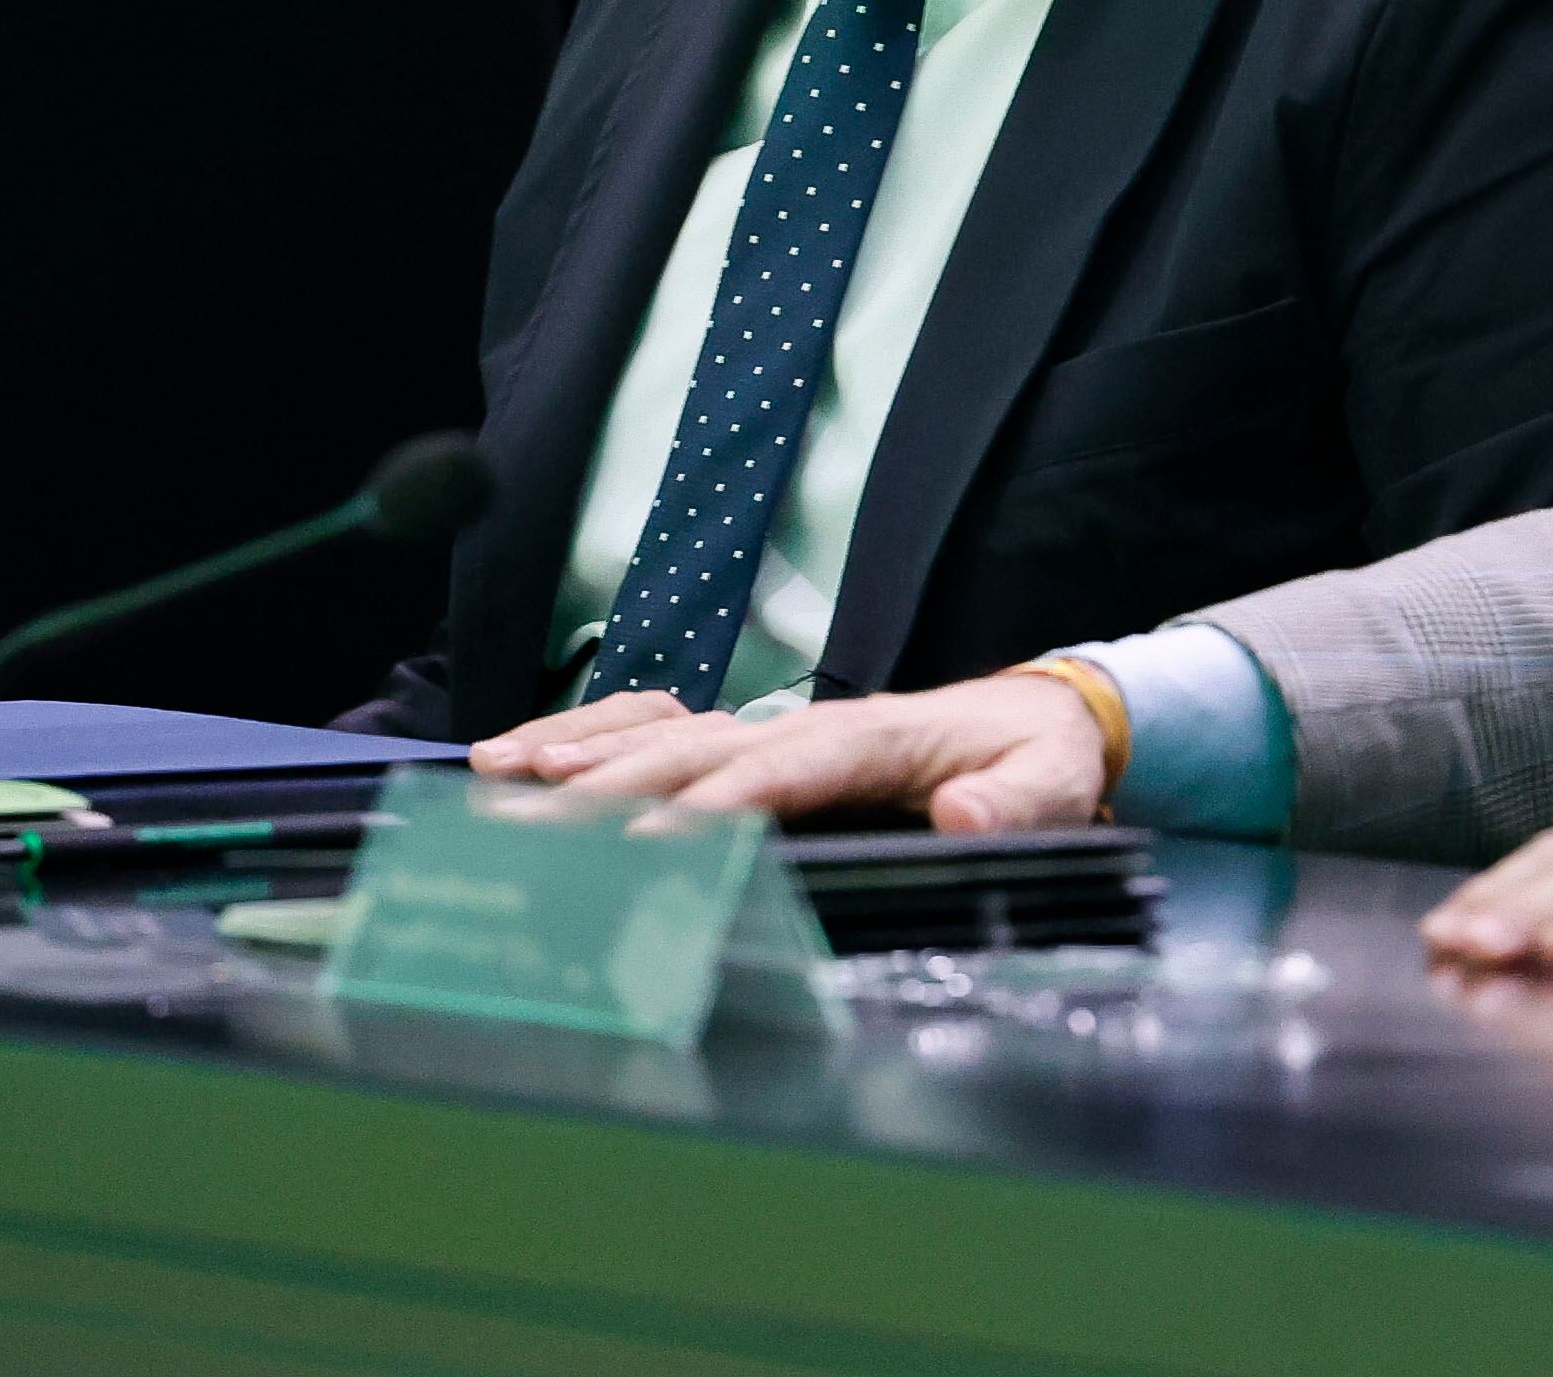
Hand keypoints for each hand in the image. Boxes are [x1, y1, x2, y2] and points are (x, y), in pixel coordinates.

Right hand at [492, 671, 1113, 831]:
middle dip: (610, 782)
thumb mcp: (1053, 785)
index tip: (651, 834)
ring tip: (499, 775)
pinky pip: (656, 728)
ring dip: (578, 748)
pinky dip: (586, 735)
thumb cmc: (1037, 758)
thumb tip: (959, 817)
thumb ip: (1013, 805)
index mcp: (871, 739)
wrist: (1035, 716)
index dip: (716, 800)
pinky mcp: (749, 743)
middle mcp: (802, 726)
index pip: (782, 768)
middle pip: (694, 749)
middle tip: (533, 822)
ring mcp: (769, 729)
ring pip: (658, 730)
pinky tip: (520, 758)